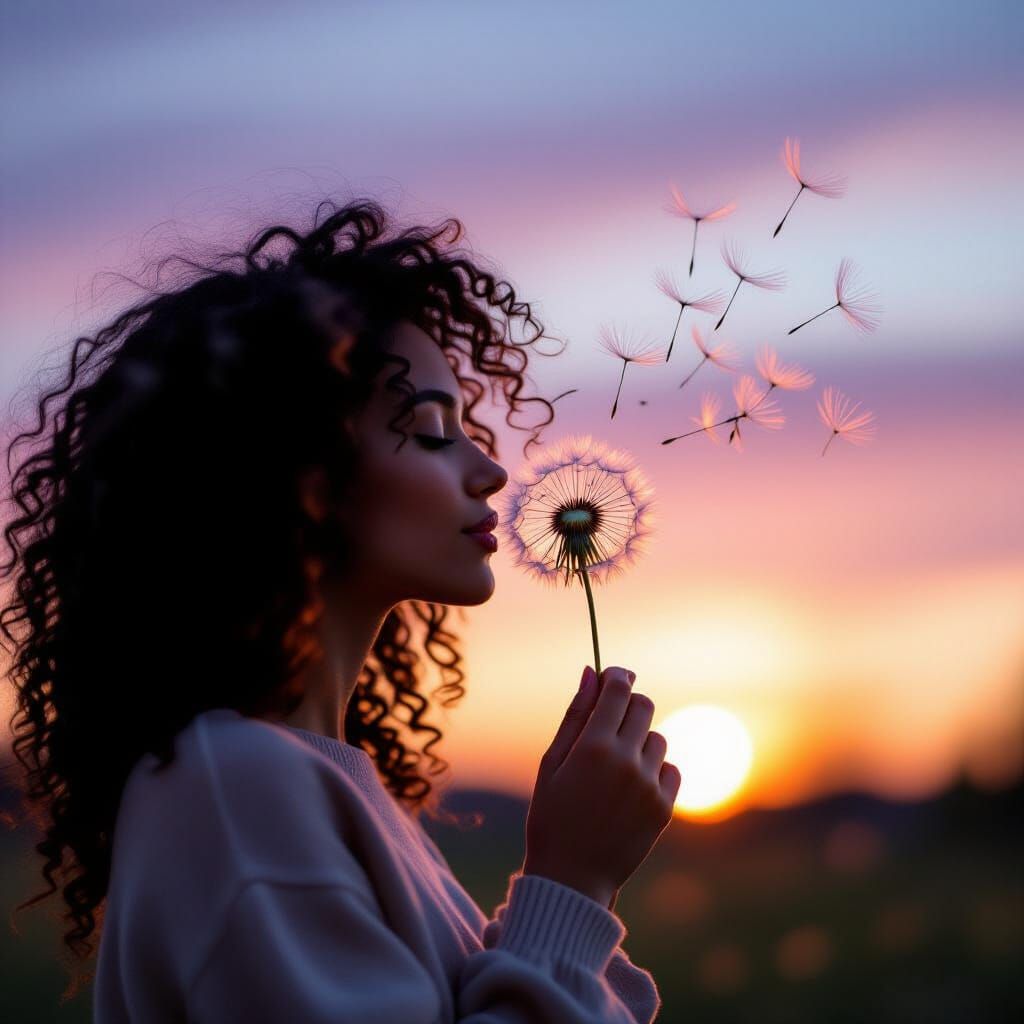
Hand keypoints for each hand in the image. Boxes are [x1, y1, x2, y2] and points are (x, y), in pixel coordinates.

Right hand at [522, 665, 680, 907]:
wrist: (572, 878)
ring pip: (658, 738)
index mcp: (593, 746)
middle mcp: (626, 761)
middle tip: (611, 722)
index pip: (618, 688)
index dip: (617, 675)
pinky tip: (631, 787)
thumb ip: (575, 715)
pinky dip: (654, 769)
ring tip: (616, 766)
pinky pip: (670, 768)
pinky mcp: (665, 807)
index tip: (613, 676)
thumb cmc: (552, 816)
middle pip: (644, 706)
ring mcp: (649, 785)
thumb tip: (592, 672)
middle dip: (628, 705)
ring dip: (640, 740)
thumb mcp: (552, 763)